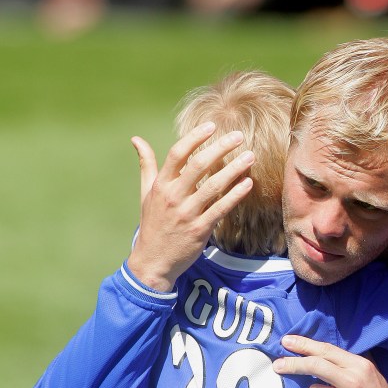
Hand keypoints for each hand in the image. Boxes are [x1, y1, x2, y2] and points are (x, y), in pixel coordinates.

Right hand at [127, 123, 253, 290]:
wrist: (153, 261)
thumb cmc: (152, 224)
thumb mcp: (146, 193)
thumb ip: (146, 165)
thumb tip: (137, 139)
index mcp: (161, 185)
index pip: (177, 154)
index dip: (195, 137)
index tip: (212, 125)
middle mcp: (173, 197)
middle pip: (199, 165)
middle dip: (220, 148)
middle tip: (239, 136)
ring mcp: (187, 214)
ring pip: (213, 186)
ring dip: (234, 169)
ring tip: (250, 157)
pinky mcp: (200, 230)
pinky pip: (221, 208)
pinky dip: (235, 195)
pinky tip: (248, 183)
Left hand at [273, 335, 387, 387]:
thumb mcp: (371, 373)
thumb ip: (349, 361)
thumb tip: (320, 347)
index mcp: (360, 366)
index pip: (326, 350)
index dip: (304, 344)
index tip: (287, 341)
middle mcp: (353, 381)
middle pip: (314, 366)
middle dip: (292, 364)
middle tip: (277, 365)